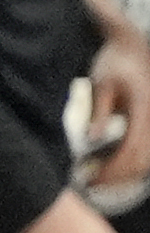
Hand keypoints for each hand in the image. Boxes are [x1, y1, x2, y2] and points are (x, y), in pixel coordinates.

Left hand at [90, 14, 149, 190]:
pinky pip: (148, 152)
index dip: (112, 170)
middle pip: (141, 161)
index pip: (131, 151)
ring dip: (125, 174)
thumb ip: (100, 112)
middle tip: (90, 184)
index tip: (90, 179)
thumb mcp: (101, 85)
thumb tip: (93, 139)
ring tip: (98, 179)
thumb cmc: (113, 64)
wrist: (131, 48)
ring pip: (148, 160)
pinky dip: (133, 164)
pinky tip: (112, 167)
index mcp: (144, 110)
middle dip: (116, 177)